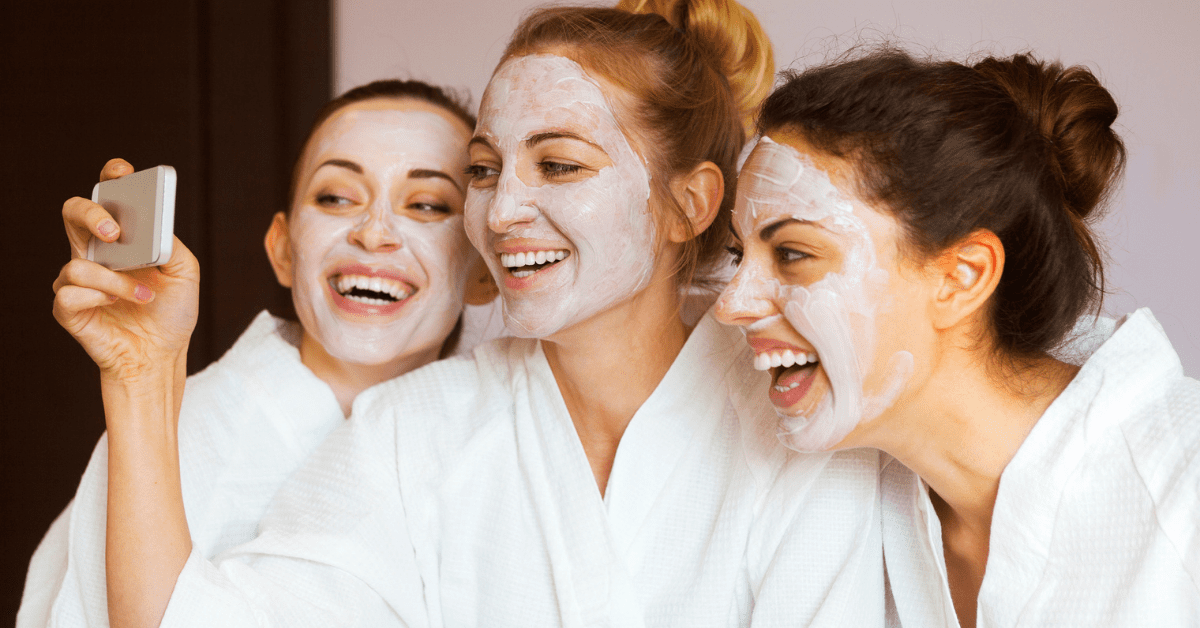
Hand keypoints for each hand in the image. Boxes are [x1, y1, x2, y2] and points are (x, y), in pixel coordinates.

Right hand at [52, 159, 199, 382]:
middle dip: (91, 214)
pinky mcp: (69, 308)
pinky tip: (116, 305)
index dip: (111, 177)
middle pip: (73, 212)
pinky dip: (98, 297)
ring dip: (116, 280)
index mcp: (122, 239)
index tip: (123, 171)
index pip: (108, 197)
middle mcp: (95, 253)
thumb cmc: (171, 313)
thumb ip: (170, 245)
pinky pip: (70, 293)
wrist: (162, 355)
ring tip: (143, 295)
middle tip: (115, 232)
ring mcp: (78, 280)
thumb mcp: (185, 273)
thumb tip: (153, 226)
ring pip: (77, 262)